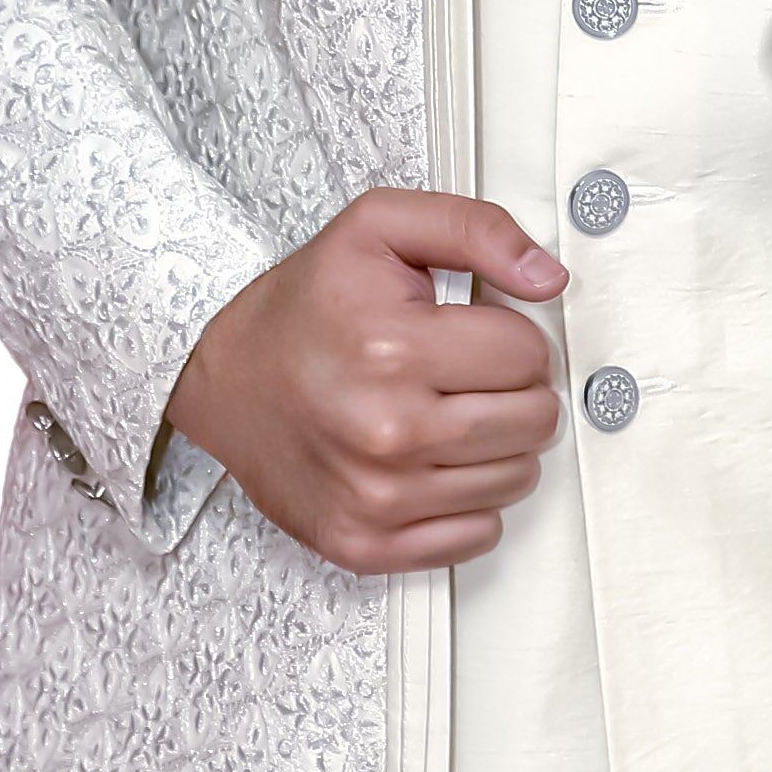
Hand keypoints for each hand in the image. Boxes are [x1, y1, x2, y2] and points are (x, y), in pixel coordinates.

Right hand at [164, 190, 565, 574]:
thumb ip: (477, 230)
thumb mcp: (381, 228)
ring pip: (516, 478)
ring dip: (497, 445)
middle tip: (466, 374)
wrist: (224, 379)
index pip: (529, 353)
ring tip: (446, 413)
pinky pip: (478, 534)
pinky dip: (469, 500)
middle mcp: (387, 432)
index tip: (473, 333)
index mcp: (394, 349)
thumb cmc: (303, 307)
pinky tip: (432, 463)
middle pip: (534, 421)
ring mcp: (377, 499)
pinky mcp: (367, 543)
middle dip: (515, 389)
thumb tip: (548, 278)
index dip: (510, 334)